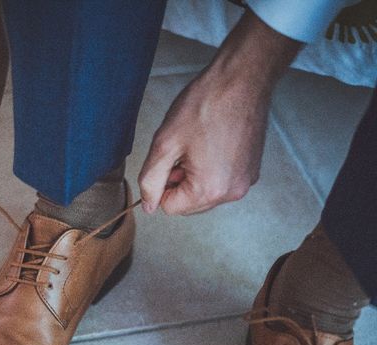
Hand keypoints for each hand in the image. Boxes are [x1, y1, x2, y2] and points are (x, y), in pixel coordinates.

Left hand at [138, 10, 300, 214]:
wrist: (241, 80)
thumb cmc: (205, 105)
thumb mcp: (165, 143)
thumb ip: (151, 180)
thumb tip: (148, 206)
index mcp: (210, 190)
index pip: (170, 208)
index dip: (162, 183)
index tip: (169, 159)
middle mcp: (232, 192)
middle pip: (189, 205)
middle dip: (179, 181)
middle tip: (183, 150)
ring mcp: (245, 182)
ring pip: (204, 194)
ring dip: (194, 176)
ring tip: (199, 145)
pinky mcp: (252, 171)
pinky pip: (221, 182)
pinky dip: (211, 170)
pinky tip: (213, 143)